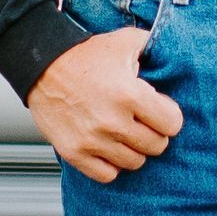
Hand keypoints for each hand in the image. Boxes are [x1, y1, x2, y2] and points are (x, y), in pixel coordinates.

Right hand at [27, 29, 183, 183]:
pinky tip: (107, 147)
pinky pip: (107, 175)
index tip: (158, 109)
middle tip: (141, 121)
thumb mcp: (125, 40)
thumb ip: (155, 46)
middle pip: (156, 146)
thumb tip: (175, 56)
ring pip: (134, 162)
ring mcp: (92, 140)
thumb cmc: (85, 55)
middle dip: (153, 133)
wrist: (41, 65)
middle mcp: (112, 122)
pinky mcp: (74, 153)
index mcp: (129, 95)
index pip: (172, 124)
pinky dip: (111, 164)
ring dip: (133, 149)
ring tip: (123, 132)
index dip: (168, 116)